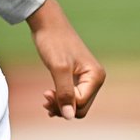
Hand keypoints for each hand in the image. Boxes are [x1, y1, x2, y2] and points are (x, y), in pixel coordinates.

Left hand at [26, 0, 104, 119]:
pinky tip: (49, 98)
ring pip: (76, 103)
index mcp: (96, 76)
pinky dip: (61, 99)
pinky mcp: (77, 76)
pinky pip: (72, 96)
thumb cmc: (53, 41)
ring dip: (60, 105)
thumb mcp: (58, 68)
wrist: (47, 23)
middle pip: (80, 107)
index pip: (81, 104)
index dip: (63, 104)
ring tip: (45, 100)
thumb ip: (65, 92)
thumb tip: (69, 115)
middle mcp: (95, 79)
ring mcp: (87, 78)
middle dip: (62, 107)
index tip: (45, 94)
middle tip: (44, 99)